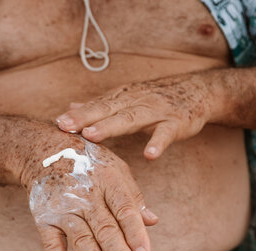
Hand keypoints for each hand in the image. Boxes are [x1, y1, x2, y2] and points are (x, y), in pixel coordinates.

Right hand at [21, 133, 157, 250]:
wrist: (43, 149)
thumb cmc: (88, 162)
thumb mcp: (116, 169)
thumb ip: (134, 196)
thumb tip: (153, 222)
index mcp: (109, 181)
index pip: (125, 210)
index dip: (136, 234)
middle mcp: (86, 195)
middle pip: (105, 229)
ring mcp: (63, 207)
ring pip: (81, 240)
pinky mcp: (44, 217)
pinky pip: (51, 244)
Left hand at [55, 72, 213, 158]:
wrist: (198, 90)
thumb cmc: (158, 98)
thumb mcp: (128, 98)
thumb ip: (100, 105)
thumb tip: (71, 107)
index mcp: (123, 97)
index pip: (97, 105)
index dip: (78, 114)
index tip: (57, 122)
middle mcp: (136, 100)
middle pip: (108, 109)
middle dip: (86, 118)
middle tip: (64, 126)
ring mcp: (156, 110)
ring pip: (131, 118)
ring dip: (111, 126)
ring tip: (92, 135)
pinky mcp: (176, 122)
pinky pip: (166, 133)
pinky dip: (158, 142)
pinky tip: (150, 155)